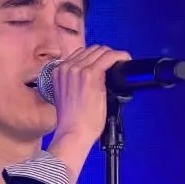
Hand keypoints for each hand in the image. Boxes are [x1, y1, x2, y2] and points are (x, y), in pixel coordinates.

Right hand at [46, 45, 128, 182]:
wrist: (73, 133)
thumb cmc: (72, 121)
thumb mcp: (66, 96)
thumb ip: (74, 82)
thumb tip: (94, 77)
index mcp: (59, 71)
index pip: (81, 53)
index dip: (96, 57)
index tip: (105, 62)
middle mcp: (66, 67)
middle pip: (92, 50)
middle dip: (106, 55)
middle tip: (115, 65)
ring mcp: (78, 70)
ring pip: (101, 51)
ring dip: (113, 55)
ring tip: (121, 63)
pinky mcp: (91, 75)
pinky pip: (110, 57)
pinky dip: (120, 56)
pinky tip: (125, 60)